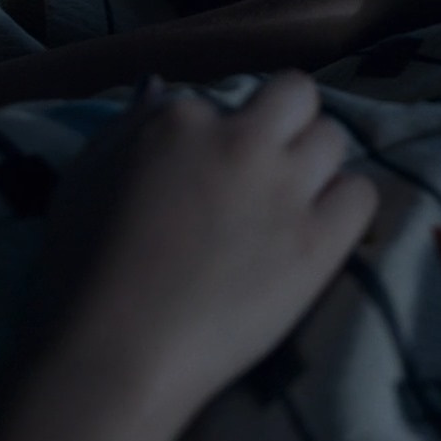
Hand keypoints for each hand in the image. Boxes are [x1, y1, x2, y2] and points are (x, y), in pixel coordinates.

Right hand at [42, 73, 376, 419]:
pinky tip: (319, 231)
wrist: (112, 355)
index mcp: (179, 120)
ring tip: (293, 203)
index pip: (220, 102)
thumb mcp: (81, 179)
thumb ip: (126, 126)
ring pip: (335, 138)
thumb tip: (160, 86)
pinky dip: (346, 205)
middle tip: (268, 166)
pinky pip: (362, 195)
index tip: (204, 175)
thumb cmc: (78, 274)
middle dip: (287, 122)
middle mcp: (240, 142)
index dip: (215, 139)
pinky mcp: (318, 243)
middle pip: (297, 96)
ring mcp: (284, 191)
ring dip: (317, 162)